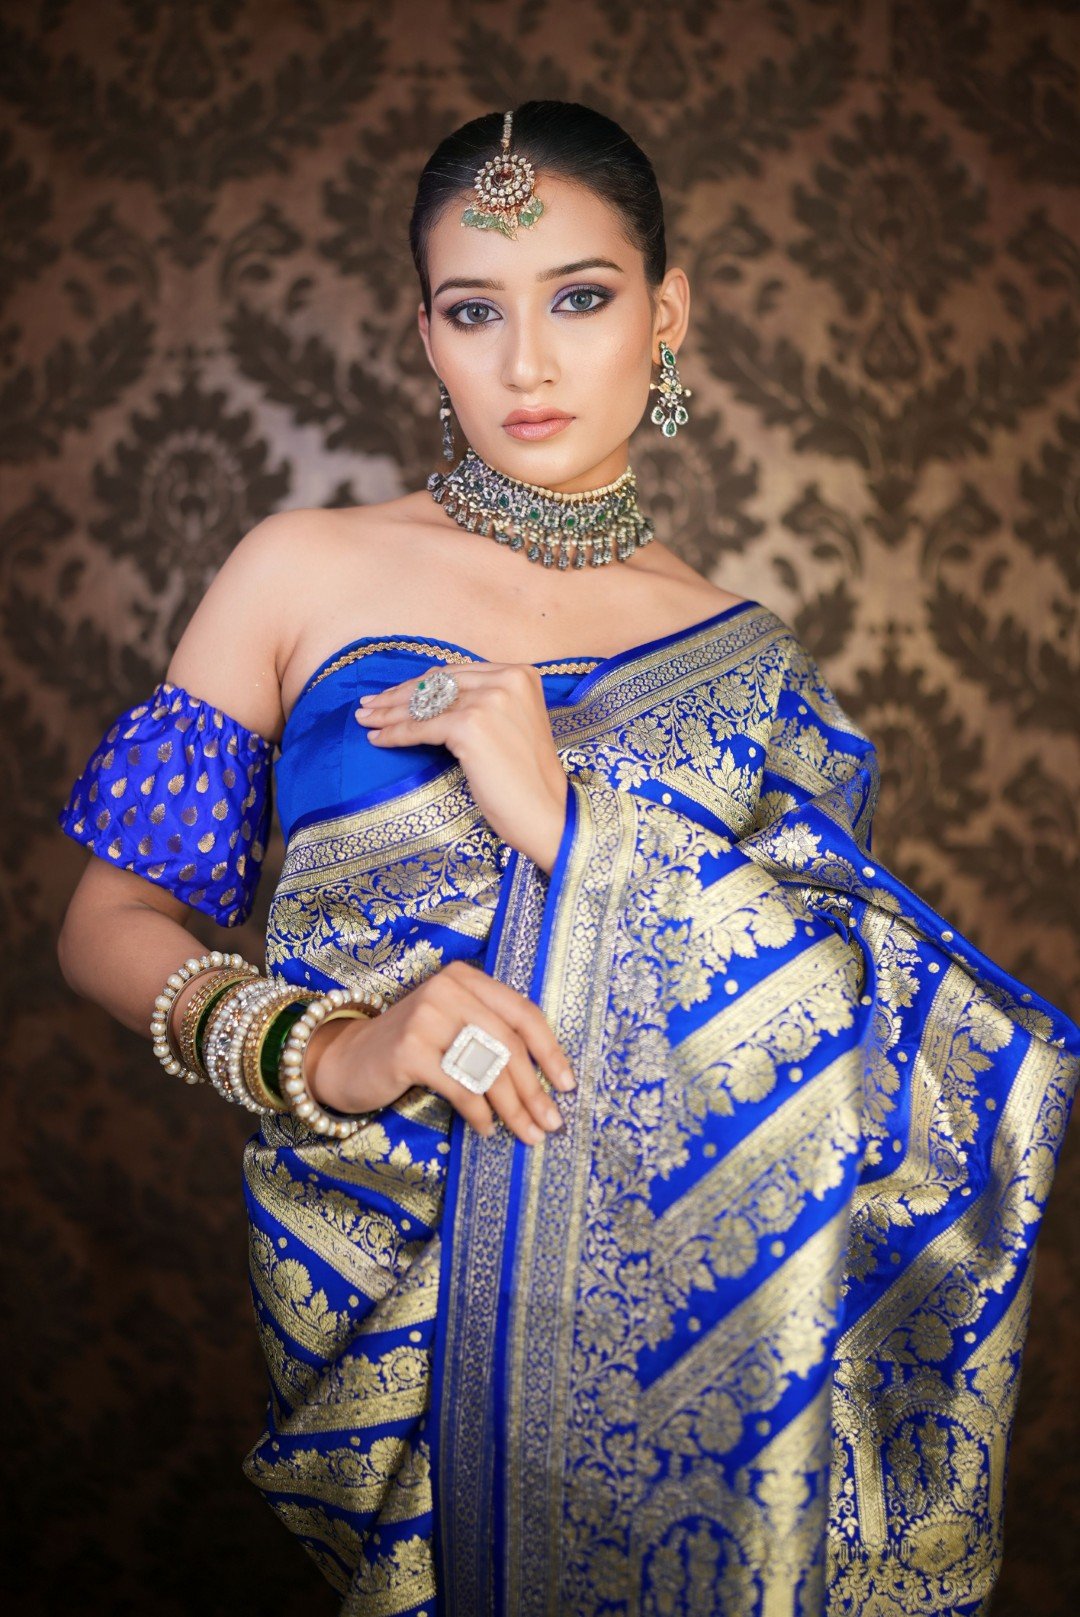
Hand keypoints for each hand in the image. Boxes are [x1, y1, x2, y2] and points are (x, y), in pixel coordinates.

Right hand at [305, 959, 575, 1144]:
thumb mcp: (454, 1028)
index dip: (550, 1050)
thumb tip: (549, 1083)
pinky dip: (478, 1112)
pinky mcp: (409, 1049)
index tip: (567, 1085)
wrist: (346, 1058)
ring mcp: (426, 1016)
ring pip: (487, 1067)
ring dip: (513, 1107)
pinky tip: (486, 1128)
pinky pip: (460, 1086)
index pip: (523, 1011)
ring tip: (526, 1134)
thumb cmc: (412, 1048)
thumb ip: (492, 1037)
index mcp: (466, 978)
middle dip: (534, 1089)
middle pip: (508, 1044)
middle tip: (550, 1123)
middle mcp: (448, 988)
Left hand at [354, 662, 567, 873]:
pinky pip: (421, 728)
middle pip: (438, 683)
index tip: (394, 693)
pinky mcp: (471, 726)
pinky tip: (378, 739)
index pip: (457, 673)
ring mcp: (489, 701)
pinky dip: (396, 734)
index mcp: (520, 674)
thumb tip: (430, 701)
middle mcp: (507, 680)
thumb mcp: (512, 726)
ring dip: (389, 713)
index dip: (421, 683)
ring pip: (426, 704)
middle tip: (369, 705)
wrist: (547, 812)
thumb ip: (484, 705)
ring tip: (365, 720)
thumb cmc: (528, 779)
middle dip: (398, 695)